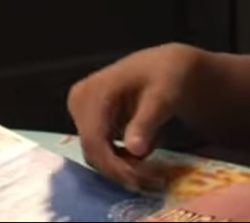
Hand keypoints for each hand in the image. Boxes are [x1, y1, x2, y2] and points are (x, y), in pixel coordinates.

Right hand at [67, 42, 206, 190]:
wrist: (169, 67)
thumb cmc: (167, 76)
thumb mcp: (163, 95)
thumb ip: (147, 121)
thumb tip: (135, 150)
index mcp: (92, 92)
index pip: (94, 140)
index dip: (114, 165)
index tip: (141, 180)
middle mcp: (80, 103)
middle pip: (94, 151)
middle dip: (123, 170)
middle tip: (156, 181)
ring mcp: (82, 114)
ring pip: (98, 155)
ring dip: (126, 169)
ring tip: (156, 174)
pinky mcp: (91, 124)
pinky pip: (103, 151)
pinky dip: (124, 161)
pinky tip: (147, 163)